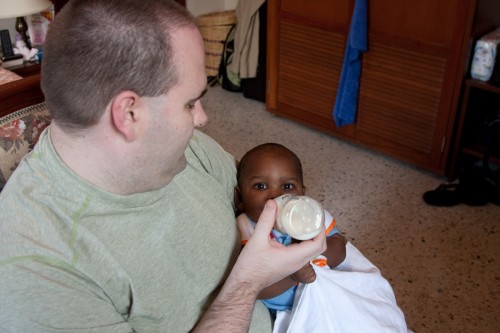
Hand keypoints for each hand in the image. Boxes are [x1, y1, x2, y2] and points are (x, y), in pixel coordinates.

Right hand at [193, 200, 326, 330]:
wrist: (244, 284)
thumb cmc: (251, 265)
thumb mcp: (257, 239)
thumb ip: (266, 220)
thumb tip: (272, 202)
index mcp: (295, 257)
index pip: (318, 244)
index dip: (321, 229)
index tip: (317, 216)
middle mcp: (298, 262)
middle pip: (319, 247)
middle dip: (319, 232)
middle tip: (312, 217)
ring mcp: (294, 266)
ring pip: (311, 251)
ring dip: (312, 237)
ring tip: (305, 222)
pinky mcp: (289, 266)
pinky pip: (303, 253)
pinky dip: (304, 242)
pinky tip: (294, 232)